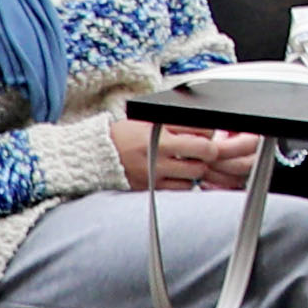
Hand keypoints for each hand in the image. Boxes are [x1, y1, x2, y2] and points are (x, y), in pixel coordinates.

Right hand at [111, 108, 263, 189]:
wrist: (97, 155)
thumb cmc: (125, 135)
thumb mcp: (148, 119)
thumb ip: (174, 121)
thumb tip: (204, 124)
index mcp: (158, 127)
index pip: (200, 127)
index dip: (208, 132)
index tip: (206, 134)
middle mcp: (158, 148)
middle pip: (204, 151)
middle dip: (210, 151)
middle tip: (206, 151)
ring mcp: (155, 170)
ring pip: (196, 172)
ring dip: (198, 168)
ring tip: (189, 163)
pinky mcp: (152, 187)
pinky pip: (182, 188)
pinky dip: (185, 182)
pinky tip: (179, 175)